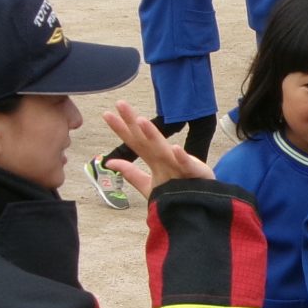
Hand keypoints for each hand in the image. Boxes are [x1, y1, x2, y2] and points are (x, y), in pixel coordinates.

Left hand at [101, 101, 216, 197]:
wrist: (201, 204)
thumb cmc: (176, 191)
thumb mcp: (148, 184)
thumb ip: (130, 172)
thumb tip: (108, 162)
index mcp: (153, 159)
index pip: (134, 142)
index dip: (120, 129)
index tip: (106, 115)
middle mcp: (164, 157)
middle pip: (145, 138)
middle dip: (132, 121)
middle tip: (120, 103)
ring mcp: (178, 163)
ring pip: (163, 149)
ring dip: (153, 135)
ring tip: (141, 121)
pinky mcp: (193, 173)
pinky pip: (186, 166)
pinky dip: (181, 158)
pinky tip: (174, 149)